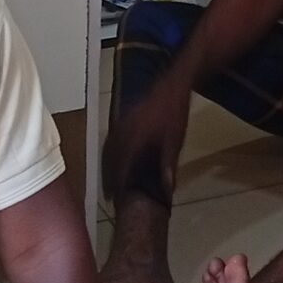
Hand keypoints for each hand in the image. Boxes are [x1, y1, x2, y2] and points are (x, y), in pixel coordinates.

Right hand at [102, 73, 190, 202]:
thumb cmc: (175, 112)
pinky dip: (110, 152)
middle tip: (109, 194)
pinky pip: (111, 138)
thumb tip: (167, 188)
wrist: (173, 84)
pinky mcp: (124, 117)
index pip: (121, 165)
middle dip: (108, 177)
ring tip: (109, 181)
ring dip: (107, 165)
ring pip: (108, 148)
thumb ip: (168, 164)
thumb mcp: (175, 140)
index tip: (114, 198)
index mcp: (135, 136)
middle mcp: (124, 130)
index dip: (117, 183)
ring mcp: (122, 121)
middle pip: (110, 158)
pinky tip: (113, 159)